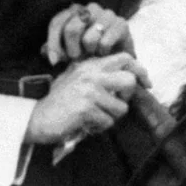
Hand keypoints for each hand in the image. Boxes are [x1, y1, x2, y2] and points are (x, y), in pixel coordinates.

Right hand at [24, 53, 143, 146]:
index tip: (147, 83)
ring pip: (121, 108)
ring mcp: (89, 91)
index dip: (140, 71)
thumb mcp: (78, 78)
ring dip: (111, 117)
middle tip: (116, 104)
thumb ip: (100, 75)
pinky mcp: (86, 109)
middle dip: (127, 97)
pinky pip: (108, 122)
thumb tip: (131, 79)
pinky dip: (100, 127)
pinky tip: (87, 124)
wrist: (38, 117)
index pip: (125, 58)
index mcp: (91, 65)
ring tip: (95, 116)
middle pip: (129, 81)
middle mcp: (91, 74)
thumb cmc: (61, 101)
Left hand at [44, 2, 137, 65]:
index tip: (54, 62)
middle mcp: (90, 8)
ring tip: (94, 55)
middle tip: (78, 59)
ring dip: (89, 53)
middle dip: (72, 51)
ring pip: (88, 39)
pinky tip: (106, 53)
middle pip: (71, 29)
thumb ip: (57, 49)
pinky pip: (105, 43)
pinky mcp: (121, 24)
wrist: (119, 57)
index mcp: (74, 11)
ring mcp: (107, 14)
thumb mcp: (70, 50)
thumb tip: (46, 53)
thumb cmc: (92, 51)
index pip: (57, 23)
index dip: (53, 43)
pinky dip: (103, 53)